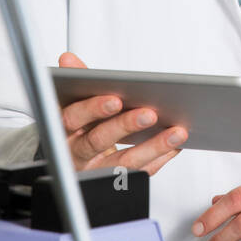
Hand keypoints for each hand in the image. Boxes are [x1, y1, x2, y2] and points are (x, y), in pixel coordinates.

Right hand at [58, 51, 187, 174]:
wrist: (77, 161)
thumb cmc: (80, 127)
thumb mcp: (74, 103)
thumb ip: (77, 80)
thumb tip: (69, 59)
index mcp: (63, 130)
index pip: (72, 119)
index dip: (93, 109)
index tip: (115, 100)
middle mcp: (76, 153)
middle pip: (98, 141)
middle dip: (125, 126)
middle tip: (150, 114)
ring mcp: (96, 170)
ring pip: (123, 163)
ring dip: (153, 147)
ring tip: (177, 132)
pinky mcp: (116, 182)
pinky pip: (140, 173)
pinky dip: (160, 158)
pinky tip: (176, 145)